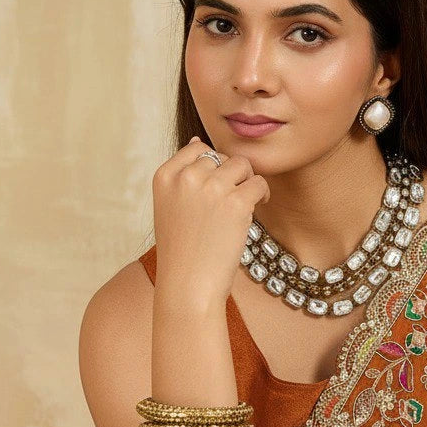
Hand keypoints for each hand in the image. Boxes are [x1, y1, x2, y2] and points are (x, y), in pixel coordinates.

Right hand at [151, 135, 270, 310]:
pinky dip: (262, 194)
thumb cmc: (181, 251)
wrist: (188, 285)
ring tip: (245, 204)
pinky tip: (255, 209)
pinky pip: (259, 183)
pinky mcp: (235, 203)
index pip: (196, 148)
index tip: (214, 191)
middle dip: (231, 175)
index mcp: (164, 176)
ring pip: (242, 165)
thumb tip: (199, 140)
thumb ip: (181, 176)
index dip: (212, 167)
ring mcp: (211, 188)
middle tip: (232, 202)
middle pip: (221, 156)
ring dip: (247, 182)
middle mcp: (186, 177)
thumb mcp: (169, 207)